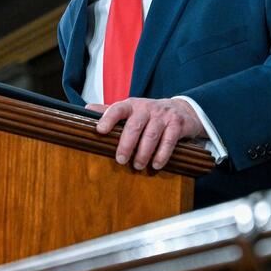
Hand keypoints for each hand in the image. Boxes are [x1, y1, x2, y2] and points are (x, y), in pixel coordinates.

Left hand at [86, 98, 205, 170]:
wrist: (183, 109)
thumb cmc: (150, 114)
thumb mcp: (131, 110)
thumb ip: (110, 111)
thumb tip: (87, 109)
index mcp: (132, 105)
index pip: (118, 108)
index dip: (108, 118)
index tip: (100, 130)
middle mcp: (147, 108)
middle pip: (134, 125)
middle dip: (126, 144)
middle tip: (120, 160)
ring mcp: (163, 115)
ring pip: (151, 134)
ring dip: (143, 152)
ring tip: (137, 166)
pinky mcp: (177, 124)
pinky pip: (169, 140)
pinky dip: (162, 154)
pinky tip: (156, 164)